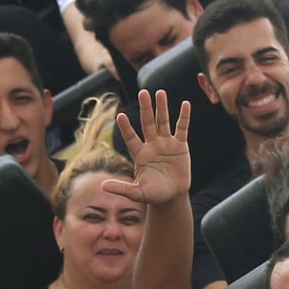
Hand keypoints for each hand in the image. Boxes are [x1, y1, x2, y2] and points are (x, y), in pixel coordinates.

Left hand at [106, 90, 191, 204]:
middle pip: (148, 123)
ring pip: (163, 122)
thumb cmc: (153, 194)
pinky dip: (184, 117)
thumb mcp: (136, 193)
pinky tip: (185, 104)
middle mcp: (152, 145)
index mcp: (140, 154)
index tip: (120, 116)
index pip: (131, 138)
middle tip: (143, 93)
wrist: (172, 196)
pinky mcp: (180, 146)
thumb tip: (103, 186)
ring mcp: (166, 143)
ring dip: (162, 108)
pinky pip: (182, 129)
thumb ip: (121, 188)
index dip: (126, 128)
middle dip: (146, 109)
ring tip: (160, 92)